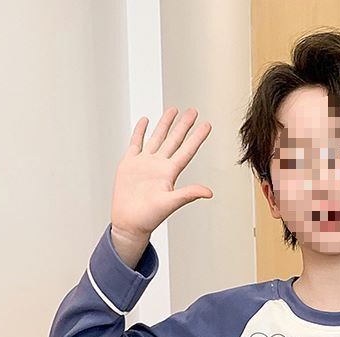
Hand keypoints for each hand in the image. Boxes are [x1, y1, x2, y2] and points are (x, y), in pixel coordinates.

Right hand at [111, 107, 213, 239]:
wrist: (129, 222)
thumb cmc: (149, 217)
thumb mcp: (170, 203)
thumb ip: (188, 194)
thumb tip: (209, 192)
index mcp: (169, 173)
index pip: (187, 150)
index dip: (197, 137)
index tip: (206, 125)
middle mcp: (159, 166)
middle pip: (174, 140)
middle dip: (183, 125)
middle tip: (193, 112)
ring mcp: (144, 163)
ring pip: (157, 138)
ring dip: (165, 124)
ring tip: (173, 110)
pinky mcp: (130, 164)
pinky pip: (136, 143)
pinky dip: (140, 131)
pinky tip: (145, 121)